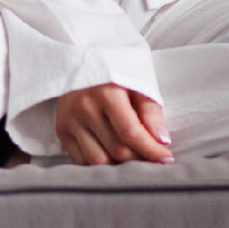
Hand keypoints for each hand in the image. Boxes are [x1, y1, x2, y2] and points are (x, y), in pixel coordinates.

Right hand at [56, 83, 171, 165]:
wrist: (81, 61)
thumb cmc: (117, 73)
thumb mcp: (138, 84)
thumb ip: (151, 112)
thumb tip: (162, 141)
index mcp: (106, 93)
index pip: (131, 133)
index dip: (151, 150)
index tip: (166, 158)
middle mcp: (84, 108)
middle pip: (117, 149)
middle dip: (139, 158)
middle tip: (152, 157)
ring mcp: (70, 121)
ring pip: (99, 161)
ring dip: (120, 166)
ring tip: (133, 157)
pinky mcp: (61, 130)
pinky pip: (82, 160)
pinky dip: (100, 164)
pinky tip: (113, 157)